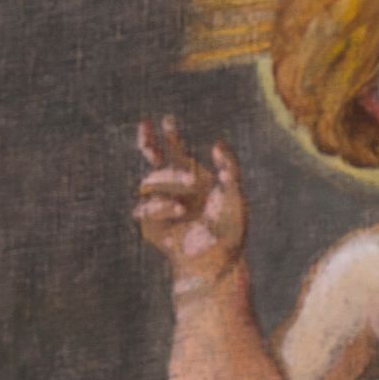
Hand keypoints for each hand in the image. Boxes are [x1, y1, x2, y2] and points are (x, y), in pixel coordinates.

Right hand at [135, 117, 246, 288]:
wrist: (217, 260)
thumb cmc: (230, 228)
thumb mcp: (235, 195)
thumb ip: (229, 167)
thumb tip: (216, 142)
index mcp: (191, 177)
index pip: (172, 150)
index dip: (166, 135)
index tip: (166, 119)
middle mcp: (171, 188)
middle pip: (152, 160)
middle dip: (150, 144)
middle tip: (151, 132)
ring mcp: (158, 205)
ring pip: (147, 182)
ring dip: (166, 182)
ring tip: (189, 192)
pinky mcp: (149, 225)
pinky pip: (144, 208)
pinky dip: (161, 206)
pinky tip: (180, 210)